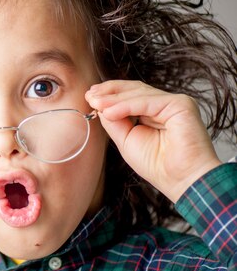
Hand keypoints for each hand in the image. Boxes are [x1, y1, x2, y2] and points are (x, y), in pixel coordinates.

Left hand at [85, 80, 221, 202]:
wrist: (181, 180)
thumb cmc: (157, 165)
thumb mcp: (126, 140)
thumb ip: (114, 122)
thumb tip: (98, 105)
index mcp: (153, 112)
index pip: (129, 96)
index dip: (109, 94)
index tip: (89, 96)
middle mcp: (165, 105)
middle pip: (134, 90)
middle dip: (109, 92)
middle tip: (89, 95)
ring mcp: (174, 103)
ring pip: (139, 94)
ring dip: (114, 98)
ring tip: (95, 103)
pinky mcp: (181, 105)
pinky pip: (148, 102)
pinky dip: (127, 106)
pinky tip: (110, 112)